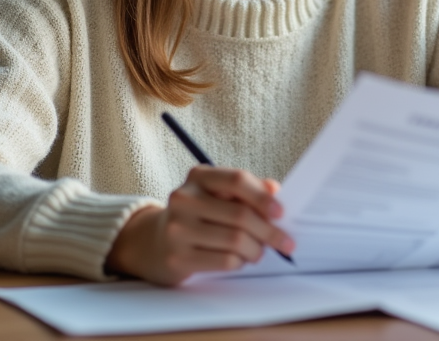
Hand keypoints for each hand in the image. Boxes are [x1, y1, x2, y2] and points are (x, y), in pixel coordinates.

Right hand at [106, 167, 294, 285]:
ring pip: (236, 241)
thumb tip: (275, 189)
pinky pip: (225, 261)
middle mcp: (184, 199)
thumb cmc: (197, 215)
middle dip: (269, 231)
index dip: (263, 197)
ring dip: (256, 249)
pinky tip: (238, 259)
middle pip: (240, 215)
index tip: (281, 212)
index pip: (236, 180)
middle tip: (284, 241)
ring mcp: (178, 229)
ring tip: (258, 251)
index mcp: (198, 177)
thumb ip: (246, 189)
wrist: (154, 242)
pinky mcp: (178, 257)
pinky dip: (240, 261)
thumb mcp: (217, 194)